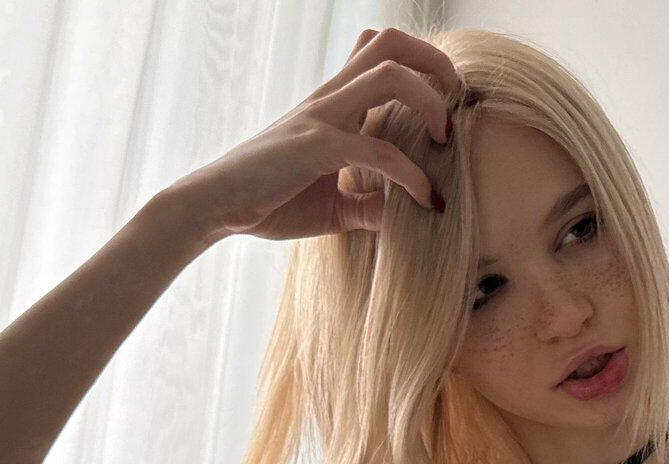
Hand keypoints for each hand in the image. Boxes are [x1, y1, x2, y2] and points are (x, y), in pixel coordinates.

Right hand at [162, 26, 460, 245]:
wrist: (213, 209)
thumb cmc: (266, 202)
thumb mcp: (330, 207)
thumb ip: (367, 205)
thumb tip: (403, 215)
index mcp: (332, 104)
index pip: (377, 52)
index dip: (421, 64)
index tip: (445, 105)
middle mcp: (330, 99)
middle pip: (390, 42)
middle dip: (436, 63)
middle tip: (455, 104)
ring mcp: (322, 117)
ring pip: (389, 74)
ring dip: (431, 100)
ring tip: (445, 139)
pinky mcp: (316, 147)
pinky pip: (378, 148)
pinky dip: (412, 174)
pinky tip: (425, 200)